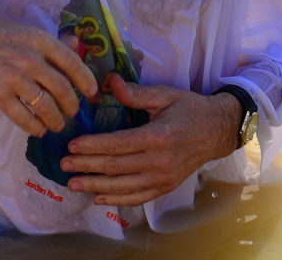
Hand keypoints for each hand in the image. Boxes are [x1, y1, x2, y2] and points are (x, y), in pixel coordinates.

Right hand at [0, 12, 96, 135]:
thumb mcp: (22, 29)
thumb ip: (48, 42)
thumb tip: (76, 47)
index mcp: (38, 39)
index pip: (72, 63)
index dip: (86, 81)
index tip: (91, 93)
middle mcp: (30, 58)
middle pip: (62, 89)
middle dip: (71, 105)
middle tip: (72, 112)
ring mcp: (14, 78)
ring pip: (46, 107)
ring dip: (55, 120)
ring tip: (56, 124)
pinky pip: (23, 117)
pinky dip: (35, 127)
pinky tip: (38, 129)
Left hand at [62, 74, 240, 206]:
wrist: (217, 130)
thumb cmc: (189, 108)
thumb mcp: (164, 94)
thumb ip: (135, 93)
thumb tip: (109, 82)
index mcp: (157, 137)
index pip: (117, 145)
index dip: (92, 147)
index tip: (72, 146)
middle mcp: (159, 162)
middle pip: (116, 167)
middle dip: (87, 167)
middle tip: (64, 165)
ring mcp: (163, 178)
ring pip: (123, 186)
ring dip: (96, 186)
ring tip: (73, 183)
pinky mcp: (166, 186)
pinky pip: (138, 197)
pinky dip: (117, 200)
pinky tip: (98, 198)